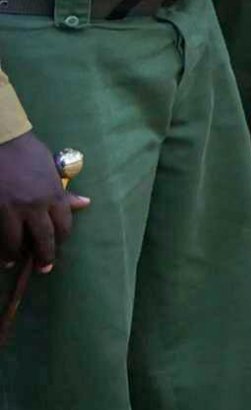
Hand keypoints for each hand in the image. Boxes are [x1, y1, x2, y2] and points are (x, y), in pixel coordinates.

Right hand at [0, 130, 84, 273]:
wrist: (1, 140)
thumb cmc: (27, 152)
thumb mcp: (51, 170)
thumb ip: (63, 191)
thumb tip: (84, 203)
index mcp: (54, 195)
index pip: (63, 226)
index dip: (60, 239)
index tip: (56, 246)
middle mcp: (36, 205)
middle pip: (44, 238)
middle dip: (45, 256)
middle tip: (43, 268)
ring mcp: (12, 208)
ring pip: (16, 241)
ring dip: (15, 255)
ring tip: (13, 263)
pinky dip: (1, 245)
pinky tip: (1, 253)